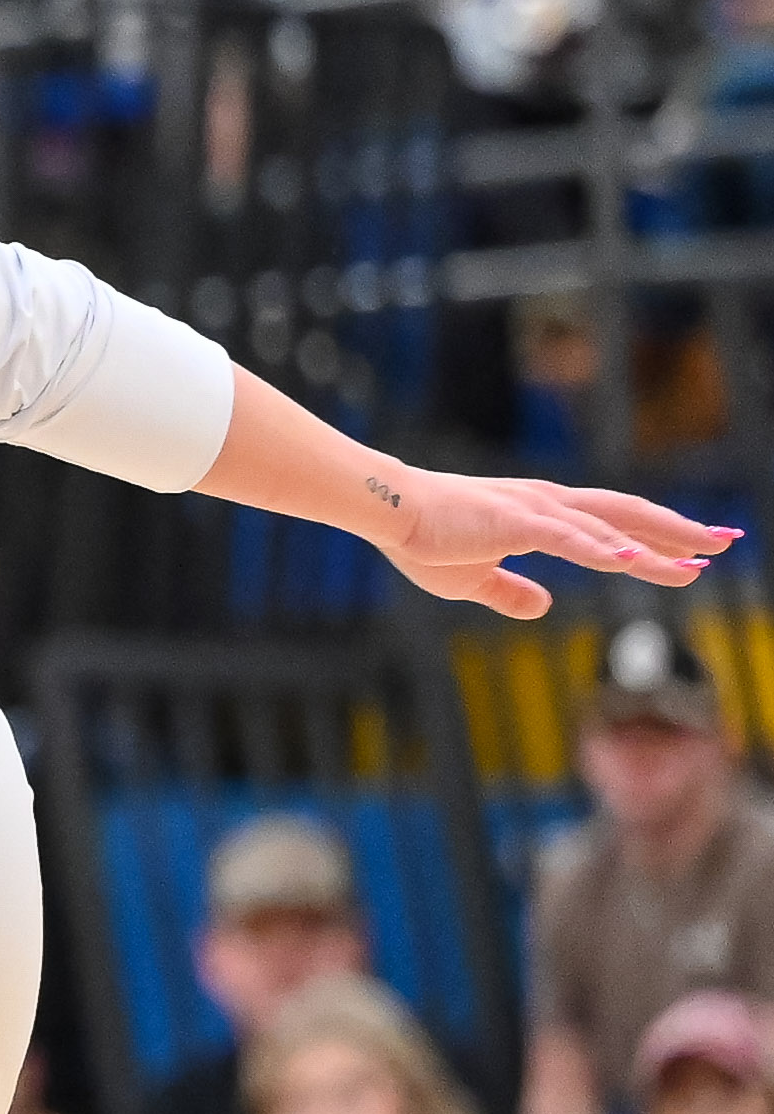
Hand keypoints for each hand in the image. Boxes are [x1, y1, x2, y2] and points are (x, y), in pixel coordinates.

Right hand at [346, 459, 732, 621]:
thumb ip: (508, 592)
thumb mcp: (471, 578)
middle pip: (628, 516)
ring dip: (658, 543)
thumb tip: (541, 607)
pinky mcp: (517, 523)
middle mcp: (549, 505)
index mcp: (540, 516)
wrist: (387, 510)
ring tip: (700, 555)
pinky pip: (571, 538)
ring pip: (611, 527)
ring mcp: (537, 511)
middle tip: (725, 540)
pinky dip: (606, 549)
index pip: (611, 526)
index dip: (655, 540)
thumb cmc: (422, 539)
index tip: (694, 555)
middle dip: (679, 530)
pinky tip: (635, 560)